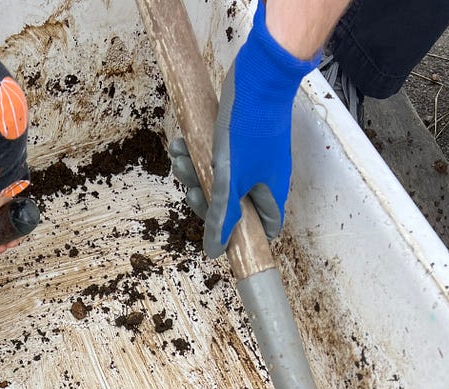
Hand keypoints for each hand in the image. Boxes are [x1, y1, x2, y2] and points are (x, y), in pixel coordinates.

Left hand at [170, 2, 318, 257]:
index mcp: (270, 195)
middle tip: (189, 187)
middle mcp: (265, 180)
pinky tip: (181, 143)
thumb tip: (215, 251)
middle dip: (206, 197)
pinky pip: (216, 155)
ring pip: (221, 178)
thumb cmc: (247, 132)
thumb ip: (222, 218)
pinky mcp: (241, 140)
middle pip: (234, 205)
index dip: (240, 235)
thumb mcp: (230, 181)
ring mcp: (254, 159)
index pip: (262, 230)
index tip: (216, 230)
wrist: (259, 76)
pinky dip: (198, 152)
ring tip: (178, 157)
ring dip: (195, 171)